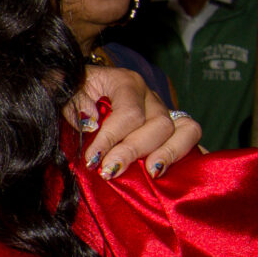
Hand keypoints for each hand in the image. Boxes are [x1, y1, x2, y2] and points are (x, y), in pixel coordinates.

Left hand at [73, 67, 202, 179]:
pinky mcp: (172, 125)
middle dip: (133, 151)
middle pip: (158, 124)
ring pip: (182, 130)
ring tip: (148, 174)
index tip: (92, 161)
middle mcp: (150, 96)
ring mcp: (164, 110)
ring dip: (166, 154)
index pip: (129, 113)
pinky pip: (190, 134)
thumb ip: (73, 103)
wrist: (85, 88)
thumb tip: (90, 121)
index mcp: (126, 82)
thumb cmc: (76, 91)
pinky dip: (184, 152)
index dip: (111, 139)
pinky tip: (170, 170)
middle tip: (109, 172)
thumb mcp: (67, 91)